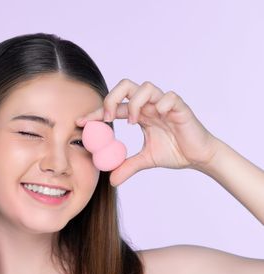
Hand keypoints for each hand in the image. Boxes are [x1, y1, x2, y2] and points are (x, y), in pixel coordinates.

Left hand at [76, 79, 219, 186]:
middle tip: (108, 118)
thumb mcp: (146, 160)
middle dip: (112, 98)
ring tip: (134, 122)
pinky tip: (159, 116)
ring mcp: (165, 104)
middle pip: (126, 86)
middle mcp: (150, 105)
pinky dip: (162, 104)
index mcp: (140, 114)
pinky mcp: (180, 107)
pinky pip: (169, 97)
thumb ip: (128, 166)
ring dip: (135, 103)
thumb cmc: (175, 152)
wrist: (198, 157)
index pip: (115, 107)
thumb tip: (111, 181)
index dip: (96, 112)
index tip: (81, 122)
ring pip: (146, 87)